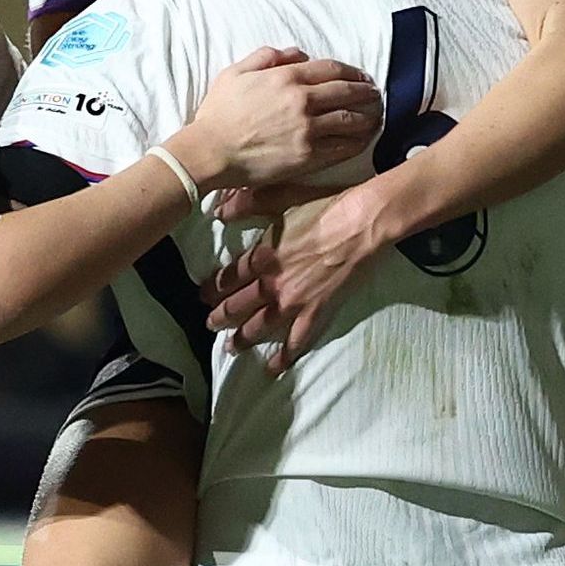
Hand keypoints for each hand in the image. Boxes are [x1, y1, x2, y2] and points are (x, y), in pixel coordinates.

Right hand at [168, 46, 376, 196]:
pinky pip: (342, 148)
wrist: (210, 151)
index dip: (351, 72)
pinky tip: (365, 140)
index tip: (361, 77)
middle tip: (375, 95)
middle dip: (366, 92)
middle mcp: (302, 100)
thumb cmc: (218, 113)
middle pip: (347, 92)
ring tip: (376, 117)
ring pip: (350, 119)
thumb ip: (267, 57)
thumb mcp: (236, 72)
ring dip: (368, 117)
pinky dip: (358, 142)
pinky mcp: (308, 156)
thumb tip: (297, 53)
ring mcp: (308, 130)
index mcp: (286, 77)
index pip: (331, 69)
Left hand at [201, 179, 406, 364]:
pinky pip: (296, 341)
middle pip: (238, 305)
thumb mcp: (281, 196)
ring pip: (259, 326)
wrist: (361, 224)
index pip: (229, 277)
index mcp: (261, 255)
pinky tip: (273, 368)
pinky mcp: (316, 312)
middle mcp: (271, 282)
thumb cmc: (325, 206)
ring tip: (231, 348)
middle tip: (210, 325)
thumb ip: (248, 204)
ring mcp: (293, 301)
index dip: (213, 288)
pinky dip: (284, 357)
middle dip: (220, 317)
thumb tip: (218, 211)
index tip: (203, 295)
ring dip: (242, 339)